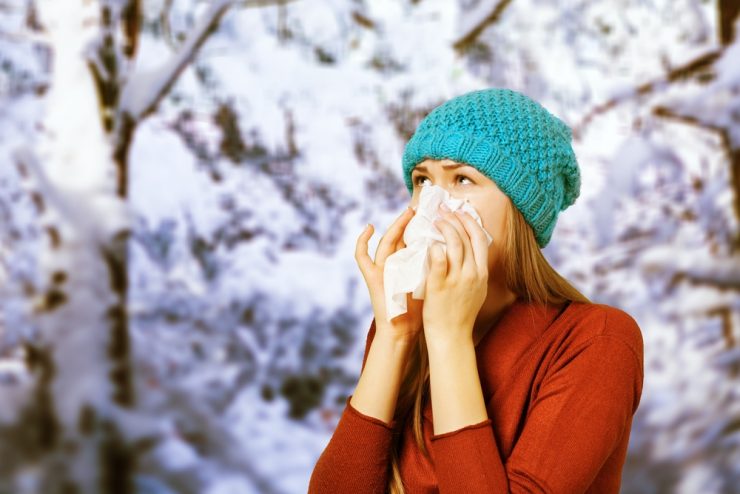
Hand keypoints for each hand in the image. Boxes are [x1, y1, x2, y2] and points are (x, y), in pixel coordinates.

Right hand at [355, 206, 423, 344]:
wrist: (401, 330)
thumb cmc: (417, 310)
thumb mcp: (429, 283)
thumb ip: (436, 266)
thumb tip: (452, 250)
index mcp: (407, 264)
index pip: (413, 239)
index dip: (421, 226)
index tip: (435, 213)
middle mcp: (393, 264)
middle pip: (400, 236)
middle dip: (409, 220)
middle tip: (420, 206)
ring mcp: (380, 269)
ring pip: (385, 241)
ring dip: (395, 225)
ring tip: (406, 212)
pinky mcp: (371, 276)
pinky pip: (361, 256)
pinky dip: (362, 242)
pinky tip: (369, 228)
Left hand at [422, 205, 489, 345]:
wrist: (451, 337)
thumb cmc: (460, 314)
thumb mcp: (476, 290)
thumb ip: (474, 271)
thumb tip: (470, 253)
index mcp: (481, 273)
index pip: (480, 239)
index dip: (470, 222)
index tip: (460, 212)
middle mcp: (472, 274)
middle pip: (467, 237)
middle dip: (455, 219)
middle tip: (442, 211)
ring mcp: (457, 280)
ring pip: (454, 244)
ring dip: (444, 228)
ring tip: (434, 220)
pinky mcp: (440, 286)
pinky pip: (438, 260)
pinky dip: (434, 247)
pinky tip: (428, 241)